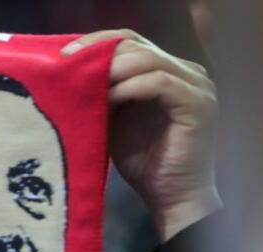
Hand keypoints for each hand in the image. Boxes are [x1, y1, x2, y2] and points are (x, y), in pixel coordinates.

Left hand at [63, 30, 221, 241]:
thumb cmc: (144, 163)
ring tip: (84, 82)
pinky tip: (108, 98)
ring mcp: (197, 86)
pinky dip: (129, 88)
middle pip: (138, 46)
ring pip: (149, 60)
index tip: (64, 54)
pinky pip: (160, 83)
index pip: (131, 42)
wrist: (172, 199)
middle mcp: (187, 73)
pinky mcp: (198, 104)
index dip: (97, 42)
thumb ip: (103, 95)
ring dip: (112, 69)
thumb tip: (69, 74)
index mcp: (167, 72)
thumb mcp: (115, 121)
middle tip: (68, 64)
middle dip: (100, 53)